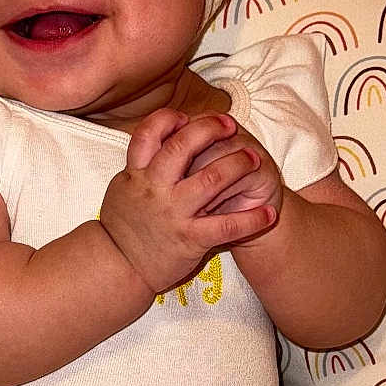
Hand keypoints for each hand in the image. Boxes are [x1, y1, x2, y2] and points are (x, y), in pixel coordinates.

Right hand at [99, 109, 277, 293]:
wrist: (117, 268)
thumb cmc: (122, 227)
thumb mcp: (122, 189)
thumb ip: (139, 166)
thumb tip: (156, 139)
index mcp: (136, 174)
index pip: (149, 133)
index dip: (169, 118)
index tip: (186, 116)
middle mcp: (154, 188)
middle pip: (183, 145)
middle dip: (211, 129)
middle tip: (230, 126)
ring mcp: (173, 212)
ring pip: (212, 178)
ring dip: (238, 164)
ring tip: (254, 159)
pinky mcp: (190, 238)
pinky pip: (227, 225)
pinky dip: (252, 219)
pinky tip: (268, 214)